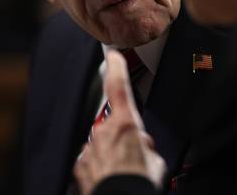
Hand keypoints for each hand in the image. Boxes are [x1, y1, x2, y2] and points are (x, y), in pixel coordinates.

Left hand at [74, 49, 165, 194]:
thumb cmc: (139, 182)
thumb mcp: (155, 159)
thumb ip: (145, 145)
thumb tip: (141, 145)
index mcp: (125, 123)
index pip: (119, 86)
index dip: (116, 67)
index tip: (113, 55)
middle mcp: (104, 131)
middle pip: (116, 123)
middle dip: (125, 135)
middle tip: (137, 155)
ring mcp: (90, 148)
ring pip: (104, 142)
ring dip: (114, 152)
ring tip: (125, 170)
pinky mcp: (81, 165)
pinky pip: (93, 158)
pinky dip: (102, 165)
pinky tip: (111, 176)